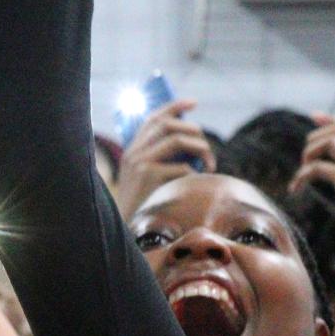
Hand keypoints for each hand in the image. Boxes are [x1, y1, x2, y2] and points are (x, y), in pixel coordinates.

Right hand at [113, 98, 214, 218]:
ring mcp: (140, 162)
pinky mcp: (148, 176)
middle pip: (169, 125)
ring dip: (201, 149)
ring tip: (210, 166)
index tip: (194, 103)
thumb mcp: (146, 182)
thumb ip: (161, 162)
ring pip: (178, 140)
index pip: (154, 118)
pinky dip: (195, 173)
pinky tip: (195, 185)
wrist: (124, 232)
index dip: (175, 107)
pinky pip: (182, 166)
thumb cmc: (142, 209)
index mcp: (132, 150)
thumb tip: (194, 146)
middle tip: (208, 152)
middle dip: (195, 132)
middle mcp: (134, 152)